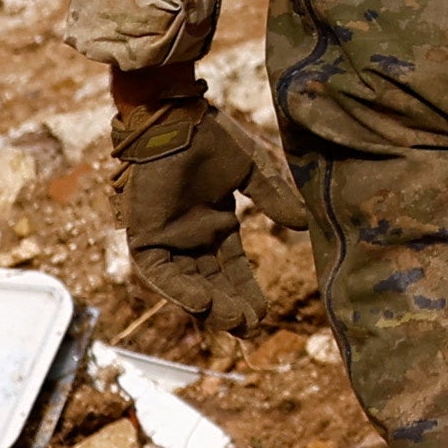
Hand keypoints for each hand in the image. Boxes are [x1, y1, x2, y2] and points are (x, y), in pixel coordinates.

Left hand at [112, 76, 275, 332]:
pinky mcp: (146, 238)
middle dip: (231, 307)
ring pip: (189, 284)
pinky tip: (201, 304)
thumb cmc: (211, 136)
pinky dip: (179, 290)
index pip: (234, 266)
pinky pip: (160, 274)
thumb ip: (273, 197)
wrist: (173, 119)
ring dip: (209, 305)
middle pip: (212, 282)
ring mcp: (167, 238)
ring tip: (232, 321)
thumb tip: (302, 224)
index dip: (248, 290)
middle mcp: (191, 236)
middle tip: (250, 329)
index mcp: (216, 222)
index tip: (265, 314)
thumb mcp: (252, 170)